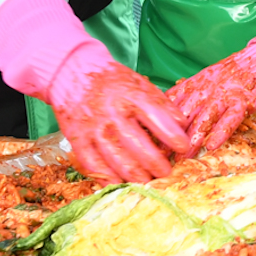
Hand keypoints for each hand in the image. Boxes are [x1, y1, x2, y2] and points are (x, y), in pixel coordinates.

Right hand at [52, 55, 193, 183]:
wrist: (71, 71)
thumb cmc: (112, 80)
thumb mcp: (140, 83)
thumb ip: (160, 104)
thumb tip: (182, 124)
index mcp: (131, 96)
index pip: (156, 118)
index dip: (172, 136)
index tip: (184, 147)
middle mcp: (112, 113)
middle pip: (138, 146)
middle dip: (156, 164)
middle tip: (167, 173)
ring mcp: (94, 128)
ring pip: (118, 160)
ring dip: (136, 176)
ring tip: (149, 183)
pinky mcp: (77, 139)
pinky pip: (93, 165)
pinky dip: (108, 178)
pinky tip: (120, 184)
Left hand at [168, 40, 255, 153]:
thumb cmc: (240, 70)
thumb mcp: (210, 77)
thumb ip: (192, 92)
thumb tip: (172, 110)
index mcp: (196, 83)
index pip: (171, 103)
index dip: (158, 121)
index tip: (150, 140)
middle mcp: (207, 89)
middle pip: (183, 115)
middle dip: (171, 136)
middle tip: (161, 155)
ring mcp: (225, 95)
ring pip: (204, 119)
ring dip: (192, 139)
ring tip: (183, 157)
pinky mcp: (244, 101)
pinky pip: (230, 119)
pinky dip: (221, 132)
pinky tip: (213, 146)